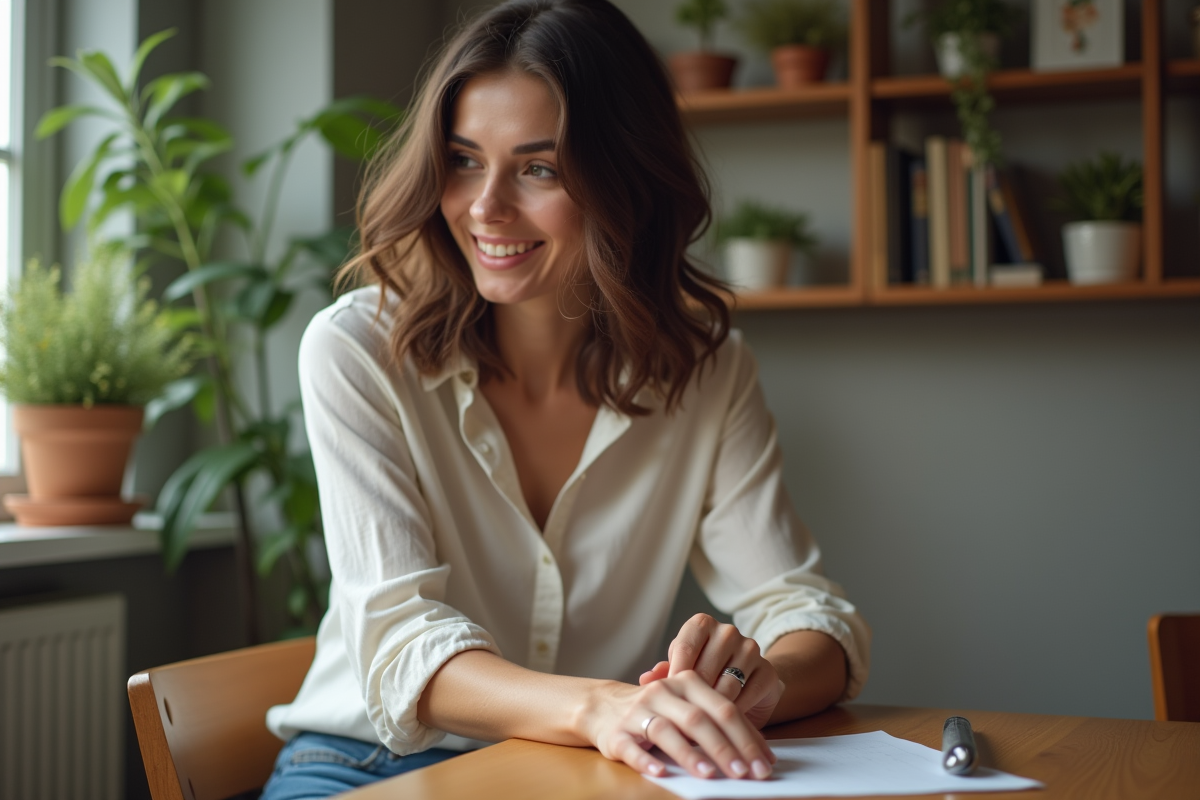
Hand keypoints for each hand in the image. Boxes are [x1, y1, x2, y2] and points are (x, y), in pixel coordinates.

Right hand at [582, 672, 775, 780]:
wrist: (604, 707)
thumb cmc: (660, 711)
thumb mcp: (690, 708)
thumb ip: (720, 723)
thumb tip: (761, 753)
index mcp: (688, 683)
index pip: (723, 709)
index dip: (747, 737)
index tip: (764, 763)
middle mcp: (664, 692)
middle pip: (698, 719)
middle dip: (725, 748)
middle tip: (744, 773)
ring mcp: (638, 711)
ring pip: (667, 731)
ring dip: (689, 755)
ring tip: (709, 775)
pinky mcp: (617, 732)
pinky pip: (632, 747)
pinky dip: (646, 760)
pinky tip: (661, 773)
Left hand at [641, 614, 784, 729]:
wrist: (748, 682)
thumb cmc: (705, 673)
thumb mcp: (682, 670)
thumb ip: (664, 674)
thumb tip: (646, 680)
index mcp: (702, 625)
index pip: (684, 647)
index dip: (674, 677)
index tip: (666, 701)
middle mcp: (727, 632)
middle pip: (705, 670)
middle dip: (693, 699)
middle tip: (683, 721)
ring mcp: (751, 649)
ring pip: (727, 686)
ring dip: (714, 709)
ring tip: (701, 728)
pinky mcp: (768, 671)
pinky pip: (749, 696)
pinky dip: (736, 713)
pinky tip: (725, 725)